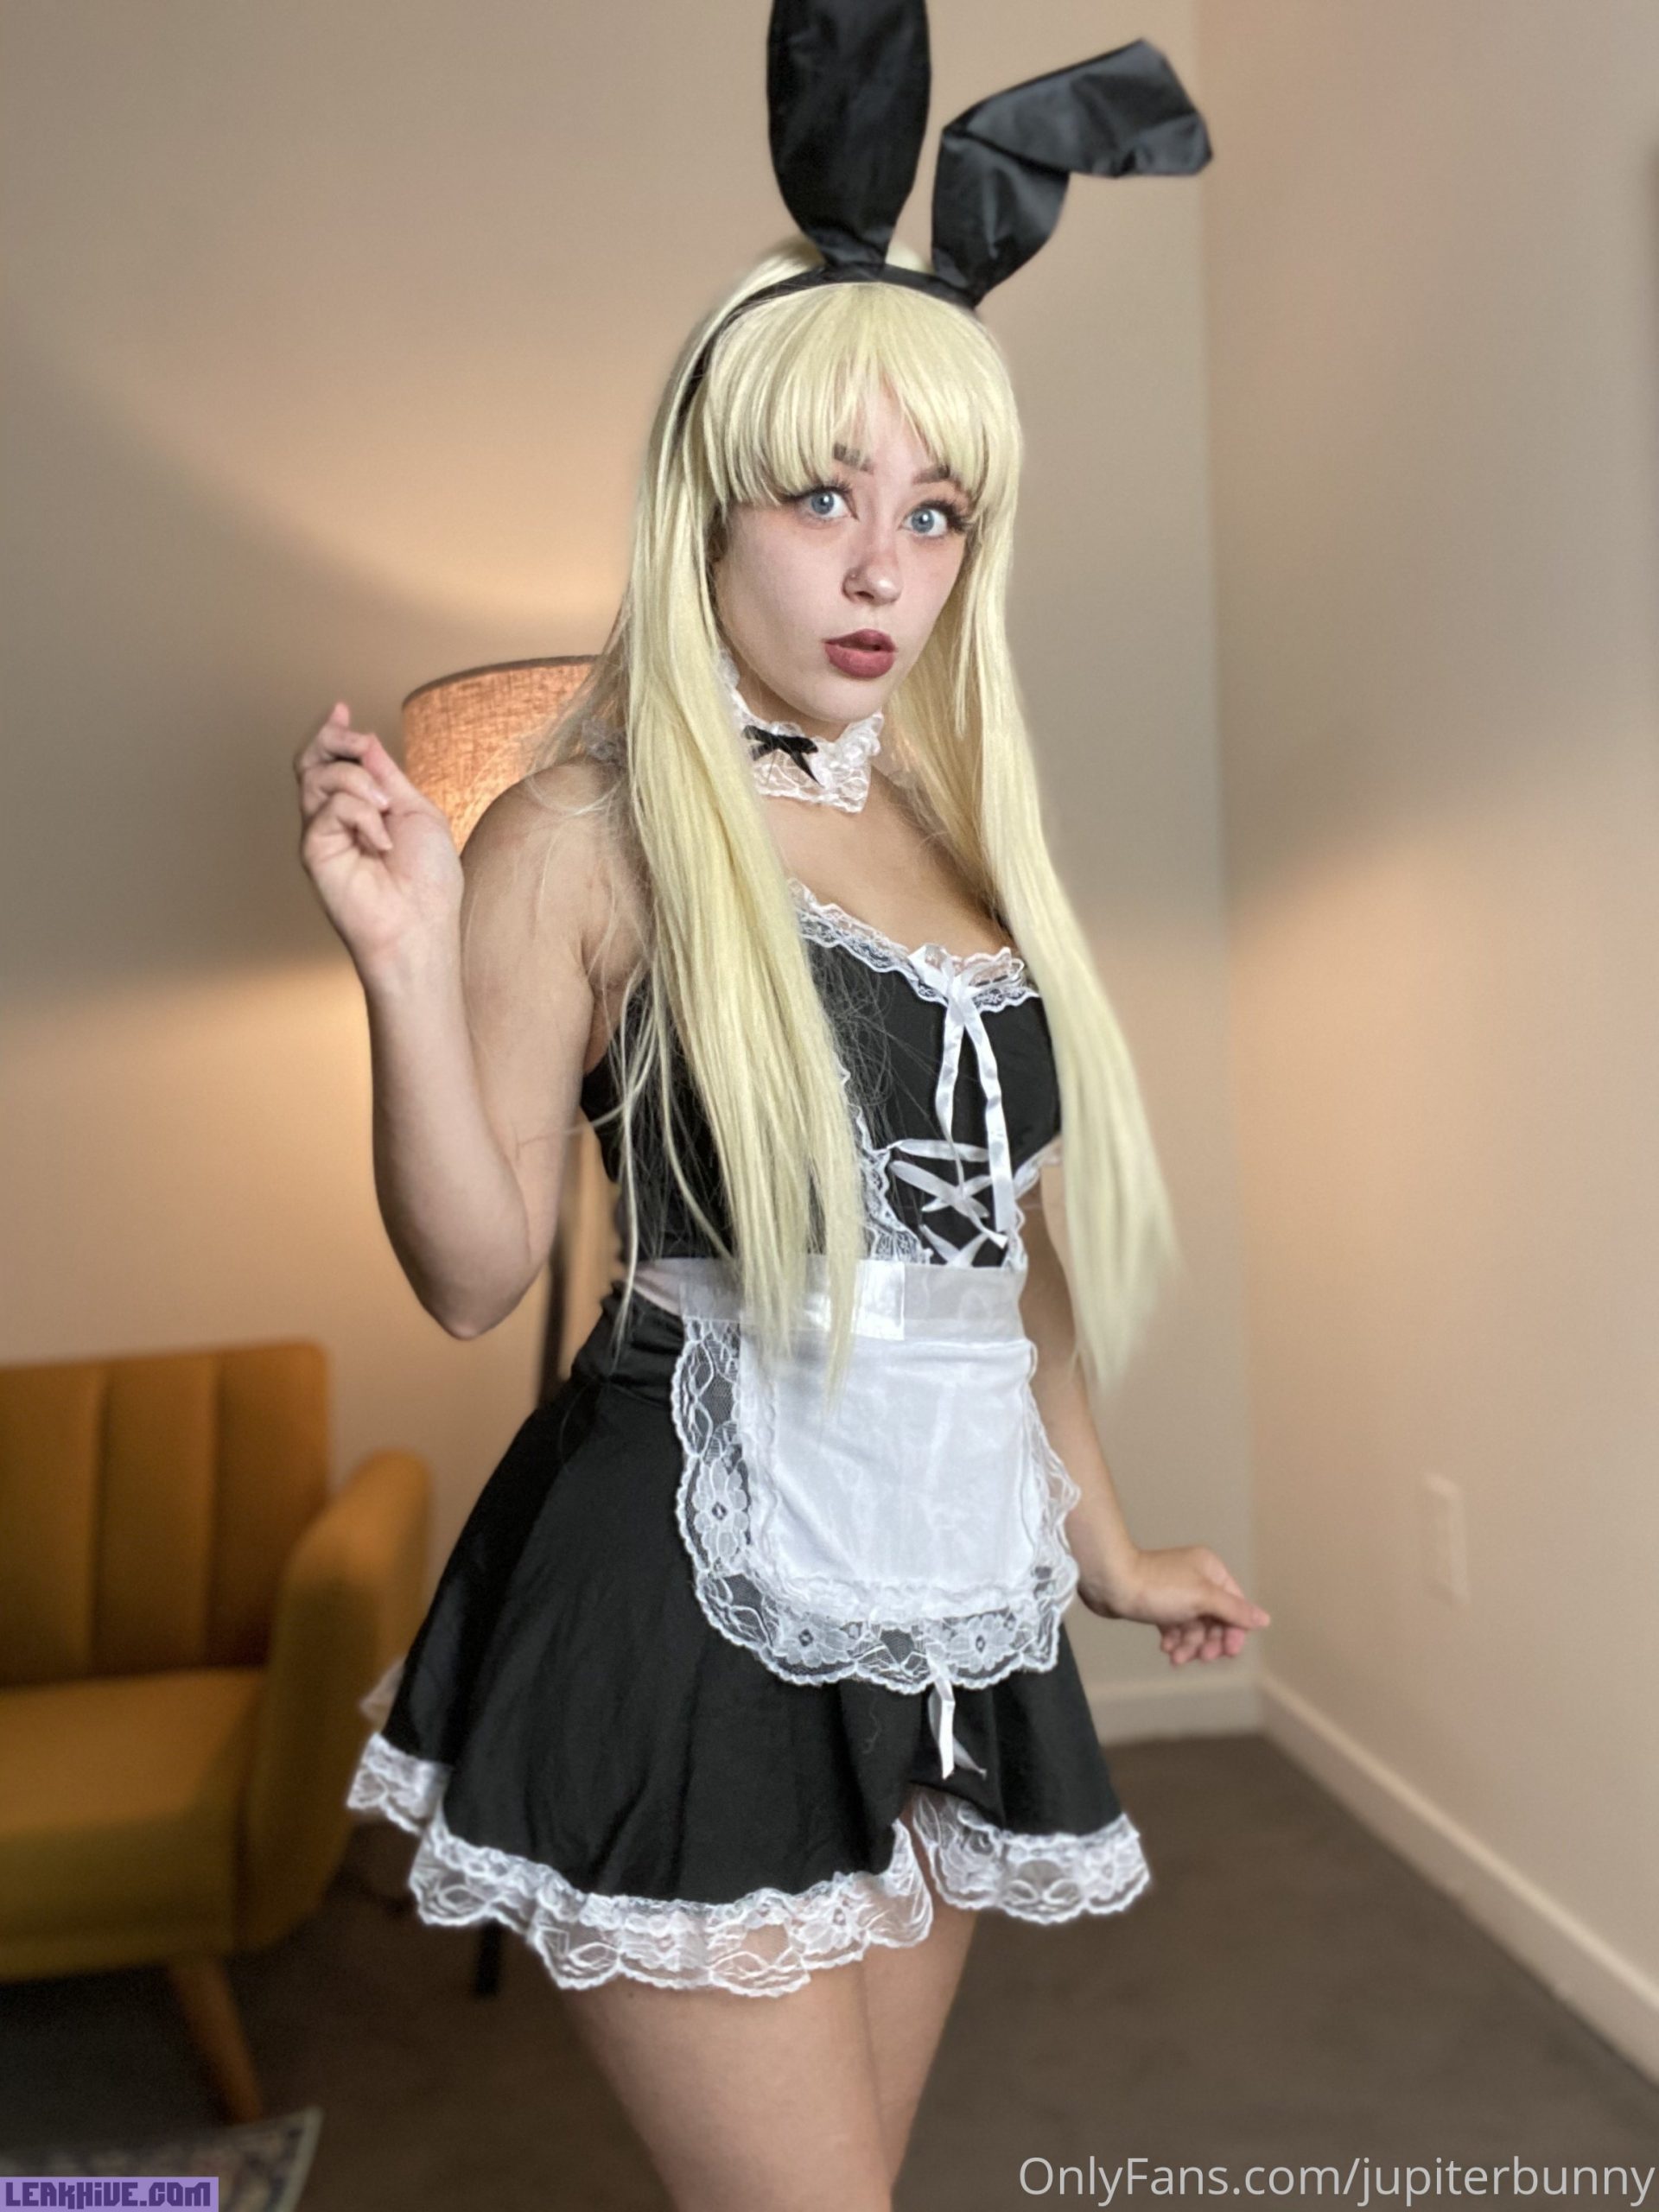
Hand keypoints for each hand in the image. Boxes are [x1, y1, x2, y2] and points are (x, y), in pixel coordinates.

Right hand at [293, 702, 462, 976]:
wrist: (421, 925)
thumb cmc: (428, 880)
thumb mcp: (416, 812)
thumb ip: (387, 776)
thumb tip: (365, 739)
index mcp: (361, 810)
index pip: (332, 762)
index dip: (333, 733)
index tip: (342, 710)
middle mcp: (335, 820)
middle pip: (311, 762)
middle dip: (333, 740)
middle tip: (356, 742)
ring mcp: (322, 835)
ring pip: (317, 777)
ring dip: (358, 781)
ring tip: (385, 810)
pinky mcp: (314, 850)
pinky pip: (328, 807)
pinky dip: (360, 814)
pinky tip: (379, 842)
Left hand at [1077, 1544, 1269, 1666]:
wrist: (1110, 1584)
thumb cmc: (1157, 1587)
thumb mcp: (1202, 1598)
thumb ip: (1234, 1610)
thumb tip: (1264, 1619)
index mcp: (1211, 1569)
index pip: (1235, 1605)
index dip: (1234, 1631)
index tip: (1227, 1653)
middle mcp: (1196, 1577)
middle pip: (1216, 1619)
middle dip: (1209, 1641)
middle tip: (1200, 1657)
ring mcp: (1177, 1591)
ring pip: (1195, 1626)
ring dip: (1190, 1645)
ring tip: (1176, 1657)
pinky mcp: (1159, 1604)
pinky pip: (1176, 1627)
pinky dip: (1175, 1640)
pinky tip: (1166, 1649)